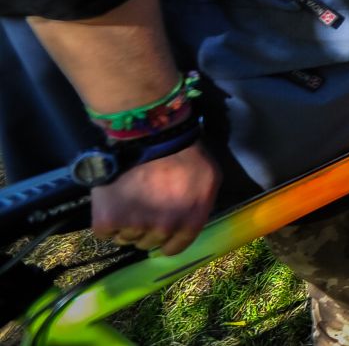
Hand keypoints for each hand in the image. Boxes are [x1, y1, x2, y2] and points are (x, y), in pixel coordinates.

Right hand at [92, 140, 219, 256]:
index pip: (175, 247)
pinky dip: (105, 220)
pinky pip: (105, 232)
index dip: (167, 240)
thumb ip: (202, 202)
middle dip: (147, 228)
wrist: (148, 137)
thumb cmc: (184, 153)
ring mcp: (135, 226)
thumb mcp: (209, 177)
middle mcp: (163, 229)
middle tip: (143, 205)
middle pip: (149, 243)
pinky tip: (112, 200)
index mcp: (190, 221)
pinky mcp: (108, 221)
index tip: (160, 231)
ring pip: (126, 238)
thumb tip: (191, 217)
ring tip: (128, 198)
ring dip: (126, 224)